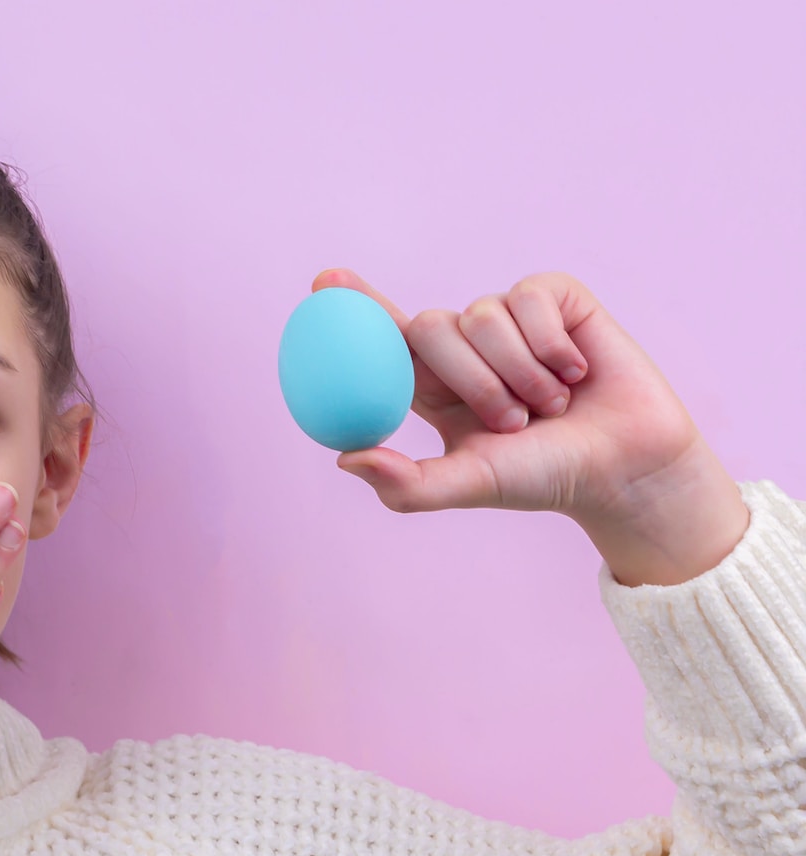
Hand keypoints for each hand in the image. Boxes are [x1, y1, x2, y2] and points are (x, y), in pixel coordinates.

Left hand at [315, 268, 712, 524]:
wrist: (622, 466)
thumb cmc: (543, 477)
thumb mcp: (469, 483)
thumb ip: (407, 482)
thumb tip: (345, 457)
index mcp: (432, 385)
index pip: (383, 335)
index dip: (353, 303)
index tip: (324, 281)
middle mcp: (465, 346)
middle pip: (429, 327)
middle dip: (472, 381)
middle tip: (513, 421)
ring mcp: (509, 318)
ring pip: (482, 316)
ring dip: (520, 373)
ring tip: (551, 405)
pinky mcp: (555, 298)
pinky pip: (529, 299)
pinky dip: (551, 345)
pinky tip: (577, 371)